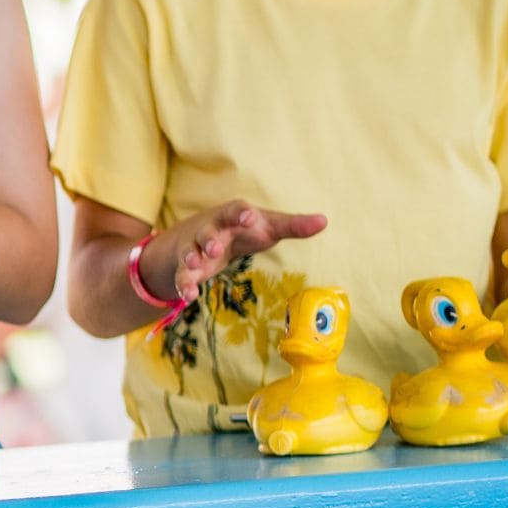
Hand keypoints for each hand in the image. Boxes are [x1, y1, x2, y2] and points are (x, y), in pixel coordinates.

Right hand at [155, 200, 326, 302]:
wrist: (202, 233)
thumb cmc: (243, 228)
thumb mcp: (268, 225)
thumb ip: (294, 225)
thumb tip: (325, 220)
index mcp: (232, 216)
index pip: (235, 210)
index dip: (240, 214)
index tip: (248, 216)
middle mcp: (210, 230)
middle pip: (207, 232)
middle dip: (209, 239)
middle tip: (214, 247)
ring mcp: (196, 249)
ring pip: (190, 253)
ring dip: (192, 258)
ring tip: (195, 265)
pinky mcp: (188, 268)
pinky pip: (183, 276)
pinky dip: (184, 285)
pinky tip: (188, 297)